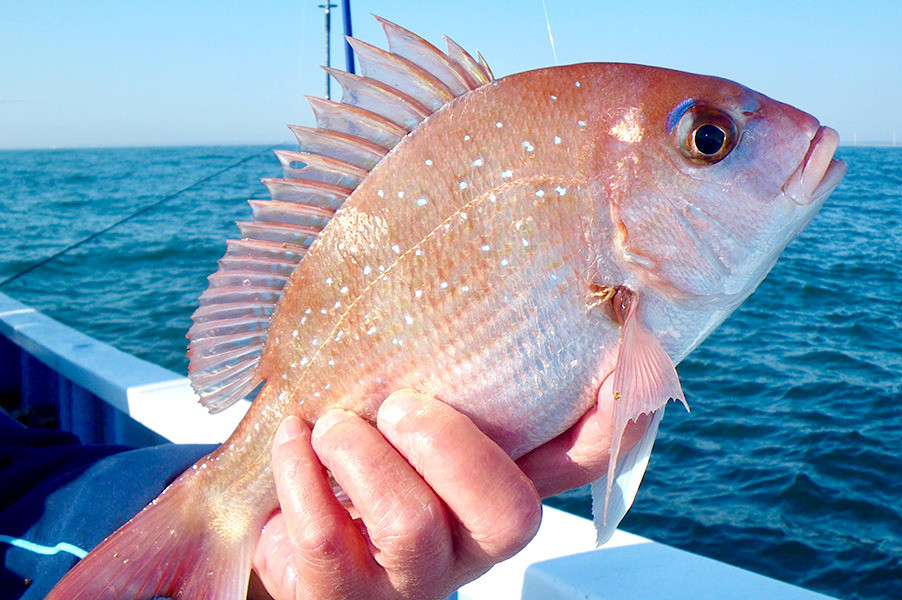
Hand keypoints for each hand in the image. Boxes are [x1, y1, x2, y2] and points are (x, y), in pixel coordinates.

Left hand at [251, 378, 646, 599]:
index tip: (603, 356)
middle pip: (511, 516)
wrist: (283, 518)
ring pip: (412, 527)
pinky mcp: (342, 596)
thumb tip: (472, 234)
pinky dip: (299, 474)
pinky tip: (293, 440)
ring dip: (360, 456)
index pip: (586, 458)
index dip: (609, 414)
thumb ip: (449, 351)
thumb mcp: (411, 389)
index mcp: (505, 477)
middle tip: (399, 403)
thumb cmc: (358, 437)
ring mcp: (412, 574)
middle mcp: (471, 535)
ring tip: (330, 423)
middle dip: (453, 449)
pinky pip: (326, 543)